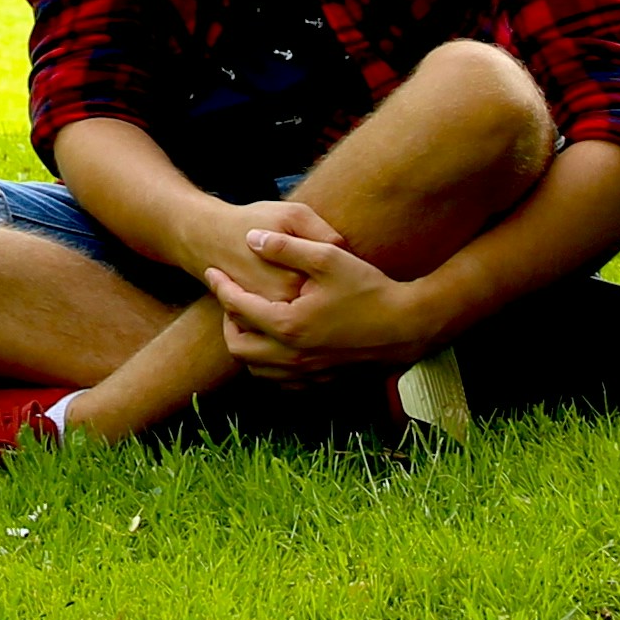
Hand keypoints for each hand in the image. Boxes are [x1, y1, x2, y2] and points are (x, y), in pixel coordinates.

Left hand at [208, 199, 425, 375]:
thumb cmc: (368, 288)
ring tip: (250, 320)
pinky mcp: (321, 380)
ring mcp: (307, 372)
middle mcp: (293, 355)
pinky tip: (276, 344)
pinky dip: (268, 365)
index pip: (237, 307)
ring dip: (246, 346)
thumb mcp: (327, 256)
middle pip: (238, 346)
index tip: (212, 272)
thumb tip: (251, 238)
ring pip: (256, 369)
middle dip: (227, 322)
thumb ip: (286, 246)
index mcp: (288, 324)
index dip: (221, 287)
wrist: (406, 325)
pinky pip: (280, 381)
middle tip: (231, 299)